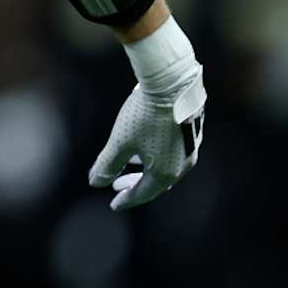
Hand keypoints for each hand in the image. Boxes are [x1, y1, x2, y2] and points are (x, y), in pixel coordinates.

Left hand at [90, 18, 206, 210]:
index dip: (126, 199)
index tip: (113, 204)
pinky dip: (156, 156)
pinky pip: (173, 153)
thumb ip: (107, 164)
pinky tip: (145, 146)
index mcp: (166, 172)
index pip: (143, 193)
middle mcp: (183, 164)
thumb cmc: (144, 115)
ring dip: (145, 170)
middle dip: (135, 185)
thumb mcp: (120, 141)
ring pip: (166, 167)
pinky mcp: (192, 132)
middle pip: (156, 183)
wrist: (171, 82)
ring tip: (130, 164)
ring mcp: (190, 148)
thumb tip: (95, 182)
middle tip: (116, 185)